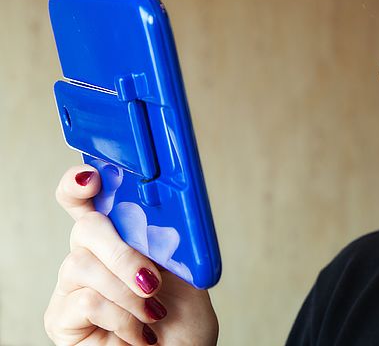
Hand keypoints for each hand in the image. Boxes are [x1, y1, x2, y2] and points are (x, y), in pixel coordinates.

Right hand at [44, 165, 218, 345]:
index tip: (92, 178)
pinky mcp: (60, 318)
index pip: (89, 201)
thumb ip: (170, 241)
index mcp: (123, 237)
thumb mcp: (188, 273)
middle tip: (152, 278)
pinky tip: (139, 332)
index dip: (80, 184)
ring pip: (82, 264)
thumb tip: (164, 213)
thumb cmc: (183, 321)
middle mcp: (92, 256)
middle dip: (121, 250)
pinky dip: (120, 316)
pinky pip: (84, 300)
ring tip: (153, 312)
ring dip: (127, 290)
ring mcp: (73, 287)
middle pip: (85, 227)